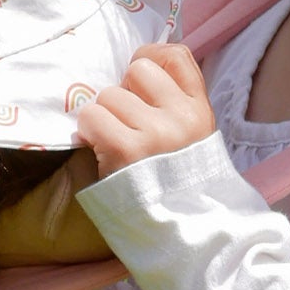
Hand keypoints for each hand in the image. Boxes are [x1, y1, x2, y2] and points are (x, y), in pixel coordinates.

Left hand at [75, 43, 216, 177]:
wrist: (180, 233)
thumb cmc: (175, 183)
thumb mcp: (191, 139)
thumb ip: (173, 105)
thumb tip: (132, 71)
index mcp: (200, 111)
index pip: (177, 56)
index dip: (151, 58)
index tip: (138, 81)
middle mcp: (182, 117)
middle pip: (137, 70)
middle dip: (124, 94)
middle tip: (126, 124)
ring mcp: (156, 132)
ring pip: (108, 95)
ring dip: (103, 118)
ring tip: (115, 144)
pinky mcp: (127, 149)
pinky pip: (92, 117)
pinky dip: (89, 133)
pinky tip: (102, 151)